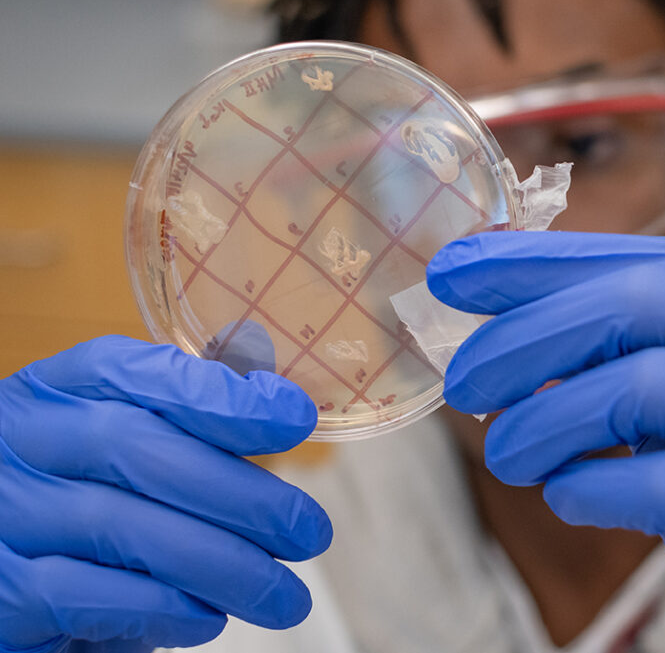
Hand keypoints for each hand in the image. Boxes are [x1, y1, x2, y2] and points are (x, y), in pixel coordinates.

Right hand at [0, 335, 331, 652]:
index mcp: (59, 389)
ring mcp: (1, 511)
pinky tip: (210, 616)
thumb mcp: (122, 449)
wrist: (10, 578)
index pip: (138, 373)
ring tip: (284, 595)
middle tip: (309, 532)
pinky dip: (164, 607)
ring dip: (223, 564)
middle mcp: (20, 438)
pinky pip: (89, 595)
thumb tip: (283, 406)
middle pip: (140, 450)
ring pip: (124, 527)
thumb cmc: (84, 503)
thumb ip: (185, 424)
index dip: (221, 396)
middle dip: (242, 495)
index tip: (297, 419)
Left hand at [427, 232, 664, 652]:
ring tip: (507, 454)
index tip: (459, 271)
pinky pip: (658, 484)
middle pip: (641, 304)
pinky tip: (568, 495)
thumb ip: (630, 346)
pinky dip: (589, 488)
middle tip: (465, 379)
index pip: (657, 258)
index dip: (548, 262)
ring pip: (641, 387)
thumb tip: (502, 311)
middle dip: (530, 336)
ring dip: (546, 422)